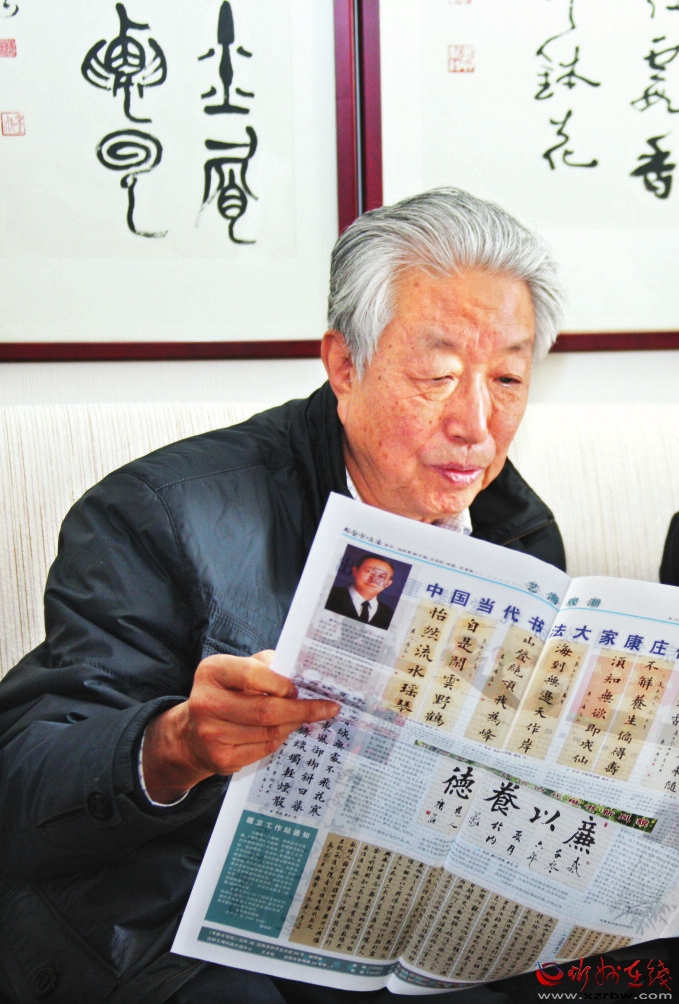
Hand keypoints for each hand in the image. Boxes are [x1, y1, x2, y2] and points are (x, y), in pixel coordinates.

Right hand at [141, 651, 340, 803]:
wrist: (193, 732)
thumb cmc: (227, 692)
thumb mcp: (239, 668)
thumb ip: (267, 665)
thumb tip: (303, 672)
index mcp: (212, 672)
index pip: (252, 674)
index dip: (281, 683)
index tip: (298, 687)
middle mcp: (206, 702)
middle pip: (265, 709)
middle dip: (302, 709)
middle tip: (327, 708)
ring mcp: (212, 734)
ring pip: (269, 731)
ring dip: (293, 724)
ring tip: (305, 717)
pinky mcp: (221, 758)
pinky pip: (264, 749)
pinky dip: (280, 739)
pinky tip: (285, 731)